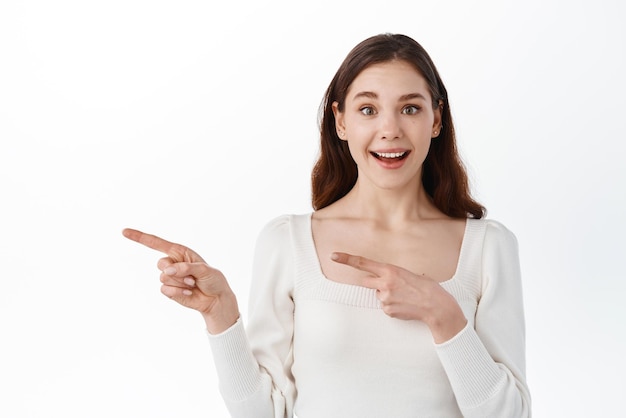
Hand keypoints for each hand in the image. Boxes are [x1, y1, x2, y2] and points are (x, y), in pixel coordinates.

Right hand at [122, 228, 238, 333]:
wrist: (215, 298)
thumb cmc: (213, 279)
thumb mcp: (204, 269)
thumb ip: (186, 267)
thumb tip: (168, 271)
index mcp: (179, 252)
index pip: (156, 243)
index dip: (139, 237)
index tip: (124, 232)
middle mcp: (172, 263)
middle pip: (161, 264)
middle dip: (177, 271)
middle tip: (193, 277)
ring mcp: (169, 277)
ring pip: (164, 278)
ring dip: (181, 283)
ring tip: (193, 284)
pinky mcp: (169, 291)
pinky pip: (165, 290)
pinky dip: (178, 292)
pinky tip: (188, 292)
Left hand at [331, 252, 466, 342]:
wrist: (436, 306)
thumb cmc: (427, 288)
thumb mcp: (410, 274)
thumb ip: (394, 275)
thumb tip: (386, 279)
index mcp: (390, 270)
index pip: (363, 263)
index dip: (346, 259)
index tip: (334, 256)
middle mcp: (384, 284)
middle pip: (367, 281)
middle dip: (375, 282)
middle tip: (393, 285)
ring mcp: (385, 298)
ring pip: (379, 295)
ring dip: (388, 295)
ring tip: (406, 297)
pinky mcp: (387, 311)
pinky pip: (385, 306)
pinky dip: (393, 306)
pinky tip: (405, 305)